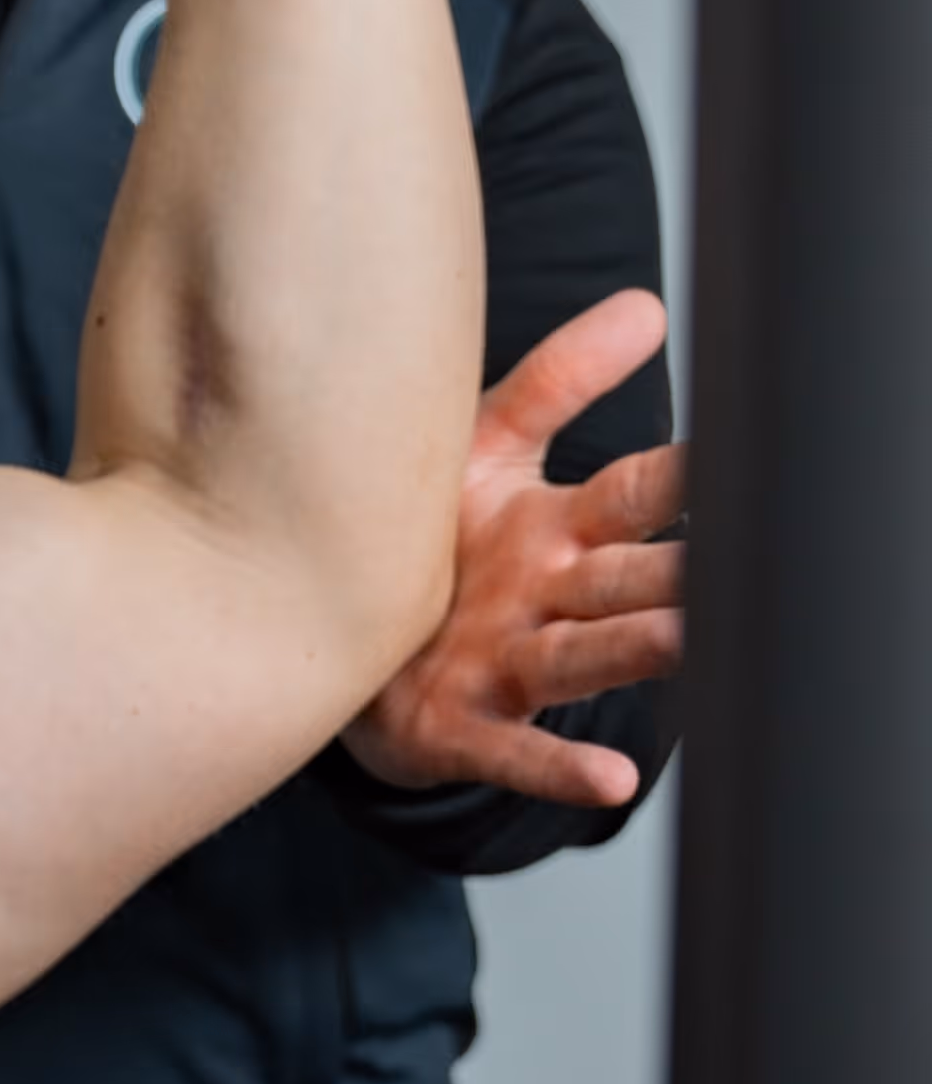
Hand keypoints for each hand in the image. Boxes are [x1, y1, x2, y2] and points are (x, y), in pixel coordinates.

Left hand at [344, 289, 685, 806]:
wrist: (344, 643)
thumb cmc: (430, 540)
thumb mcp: (484, 447)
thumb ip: (558, 381)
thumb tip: (647, 306)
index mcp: (558, 528)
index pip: (635, 493)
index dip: (684, 474)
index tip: (740, 452)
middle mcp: (549, 598)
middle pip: (627, 578)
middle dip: (681, 571)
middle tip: (727, 557)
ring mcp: (512, 665)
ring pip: (589, 654)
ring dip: (640, 648)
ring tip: (686, 636)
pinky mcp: (466, 727)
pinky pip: (520, 751)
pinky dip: (563, 767)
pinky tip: (612, 778)